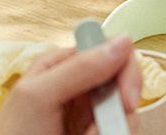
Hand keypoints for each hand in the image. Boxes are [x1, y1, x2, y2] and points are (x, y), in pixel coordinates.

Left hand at [0, 36, 141, 134]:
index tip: (126, 98)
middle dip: (121, 108)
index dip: (125, 70)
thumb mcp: (39, 95)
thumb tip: (123, 41)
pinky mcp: (94, 132)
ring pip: (125, 113)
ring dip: (113, 130)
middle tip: (101, 130)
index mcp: (64, 64)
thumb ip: (79, 67)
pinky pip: (118, 130)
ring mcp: (87, 114)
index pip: (110, 49)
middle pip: (124, 83)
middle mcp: (80, 86)